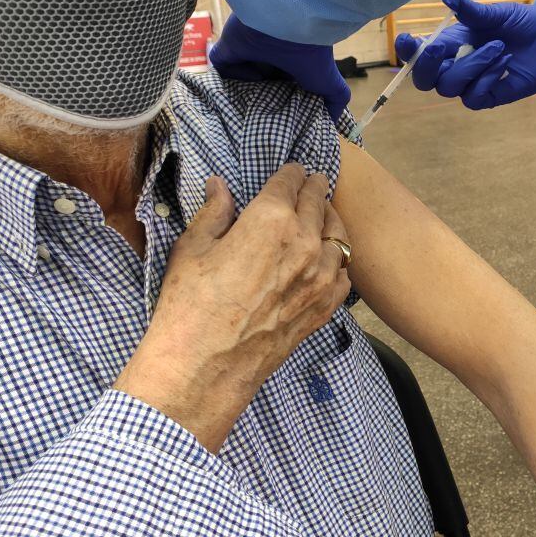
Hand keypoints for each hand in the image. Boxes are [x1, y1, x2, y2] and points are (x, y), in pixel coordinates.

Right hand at [115, 166, 351, 451]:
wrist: (206, 366)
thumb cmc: (191, 306)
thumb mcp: (193, 248)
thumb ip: (214, 212)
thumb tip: (219, 185)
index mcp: (271, 219)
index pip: (291, 182)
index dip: (291, 173)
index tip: (293, 170)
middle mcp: (305, 243)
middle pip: (319, 203)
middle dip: (315, 189)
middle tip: (314, 182)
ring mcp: (320, 277)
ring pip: (339, 236)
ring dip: (331, 222)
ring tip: (324, 217)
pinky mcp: (324, 308)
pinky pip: (344, 275)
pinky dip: (339, 263)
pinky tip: (329, 261)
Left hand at [210, 15, 351, 119]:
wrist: (292, 24)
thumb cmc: (314, 54)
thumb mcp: (331, 84)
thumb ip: (335, 101)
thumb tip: (330, 123)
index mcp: (291, 64)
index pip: (282, 86)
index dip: (281, 103)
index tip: (282, 121)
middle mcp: (269, 57)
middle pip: (259, 83)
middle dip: (260, 100)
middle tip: (261, 119)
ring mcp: (249, 50)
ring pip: (238, 76)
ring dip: (242, 91)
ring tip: (248, 108)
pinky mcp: (229, 46)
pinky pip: (222, 65)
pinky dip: (232, 74)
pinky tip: (248, 78)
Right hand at [394, 0, 535, 109]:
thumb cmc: (521, 24)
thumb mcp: (495, 13)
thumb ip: (471, 9)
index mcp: (450, 43)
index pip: (417, 54)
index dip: (406, 51)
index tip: (406, 39)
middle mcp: (455, 65)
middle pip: (424, 80)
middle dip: (426, 65)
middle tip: (438, 48)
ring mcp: (471, 83)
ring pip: (449, 87)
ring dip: (471, 65)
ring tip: (499, 47)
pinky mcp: (489, 97)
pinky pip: (473, 97)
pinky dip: (487, 79)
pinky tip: (504, 63)